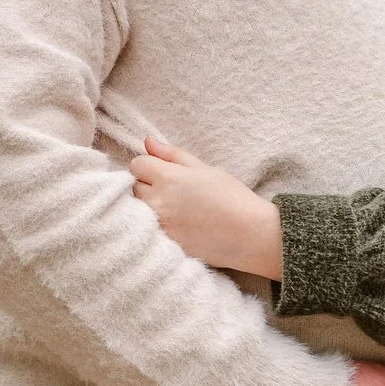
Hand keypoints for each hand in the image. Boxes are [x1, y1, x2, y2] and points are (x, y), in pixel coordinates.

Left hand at [130, 138, 285, 275]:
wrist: (250, 234)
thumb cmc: (232, 197)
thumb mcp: (204, 169)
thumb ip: (172, 155)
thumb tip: (148, 141)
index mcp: (168, 178)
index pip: (137, 164)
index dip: (150, 165)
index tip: (164, 171)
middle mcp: (158, 202)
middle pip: (134, 187)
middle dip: (148, 185)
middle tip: (172, 191)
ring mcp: (159, 225)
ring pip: (138, 209)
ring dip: (150, 206)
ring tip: (174, 209)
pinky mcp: (164, 244)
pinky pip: (150, 229)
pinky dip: (159, 225)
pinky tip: (179, 225)